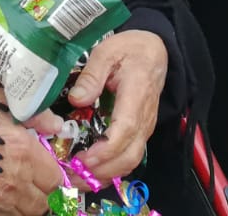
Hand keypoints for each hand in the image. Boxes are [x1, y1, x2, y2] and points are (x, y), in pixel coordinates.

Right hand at [0, 90, 61, 215]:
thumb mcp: (1, 102)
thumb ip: (35, 115)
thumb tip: (56, 126)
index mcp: (24, 154)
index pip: (55, 179)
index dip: (53, 175)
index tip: (47, 171)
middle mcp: (14, 183)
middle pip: (43, 203)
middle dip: (42, 194)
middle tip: (34, 184)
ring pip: (25, 215)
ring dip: (25, 206)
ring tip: (16, 193)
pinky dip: (4, 214)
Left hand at [69, 31, 168, 180]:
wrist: (155, 51)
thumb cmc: (130, 50)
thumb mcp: (107, 51)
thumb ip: (92, 75)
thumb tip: (76, 99)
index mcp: (136, 96)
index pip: (124, 130)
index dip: (105, 150)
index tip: (83, 158)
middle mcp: (144, 118)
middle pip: (128, 155)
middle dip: (101, 170)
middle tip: (72, 174)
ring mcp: (144, 128)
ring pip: (130, 161)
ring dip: (105, 175)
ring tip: (77, 178)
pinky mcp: (140, 132)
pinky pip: (129, 157)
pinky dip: (111, 170)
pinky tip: (91, 172)